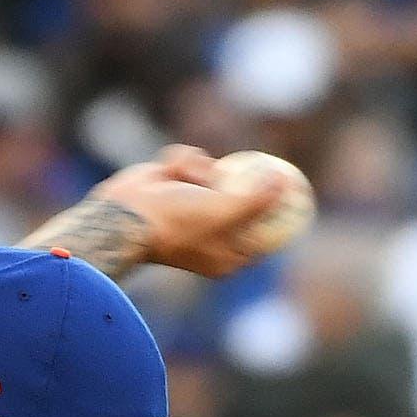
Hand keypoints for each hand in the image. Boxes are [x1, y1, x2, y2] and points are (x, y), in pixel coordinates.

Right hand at [69, 147, 285, 278]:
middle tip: (258, 166)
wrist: (124, 213)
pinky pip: (192, 163)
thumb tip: (284, 183)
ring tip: (184, 178)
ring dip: (202, 169)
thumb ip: (257, 200)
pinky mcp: (173, 187)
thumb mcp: (225, 212)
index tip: (292, 186)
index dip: (278, 210)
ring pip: (216, 175)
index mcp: (226, 255)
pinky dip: (182, 161)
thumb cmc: (175, 221)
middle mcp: (211, 235)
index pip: (264, 234)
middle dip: (240, 182)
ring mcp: (192, 209)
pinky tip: (167, 171)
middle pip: (242, 202)